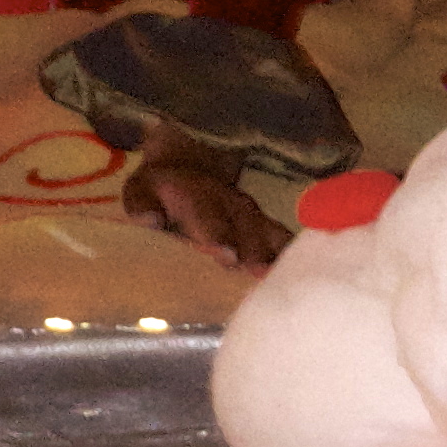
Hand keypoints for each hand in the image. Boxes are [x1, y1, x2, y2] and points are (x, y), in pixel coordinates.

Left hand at [121, 133, 282, 274]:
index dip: (218, 233)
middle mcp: (229, 205)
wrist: (190, 169)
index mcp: (196, 197)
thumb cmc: (160, 192)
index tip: (227, 253)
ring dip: (275, 255)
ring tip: (283, 277)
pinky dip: (292, 255)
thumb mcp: (141, 191)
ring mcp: (251, 215)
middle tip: (258, 270)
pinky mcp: (266, 226)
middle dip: (252, 249)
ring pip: (268, 233)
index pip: (207, 215)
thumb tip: (151, 220)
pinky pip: (282, 239)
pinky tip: (306, 273)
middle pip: (245, 227)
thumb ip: (142, 204)